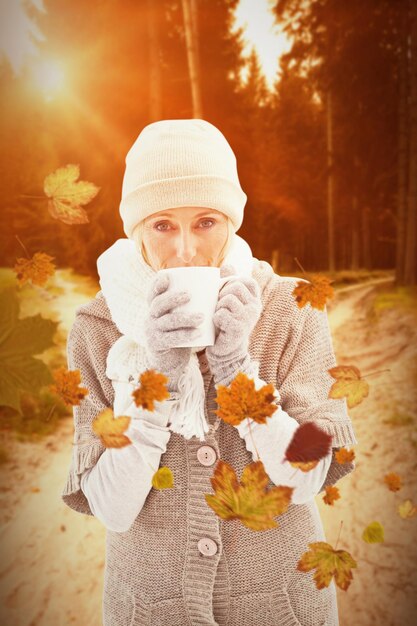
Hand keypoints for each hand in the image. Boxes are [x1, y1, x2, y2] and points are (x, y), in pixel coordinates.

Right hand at [144, 273, 203, 390]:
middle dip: (172, 298)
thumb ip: (191, 302)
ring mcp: (152, 332)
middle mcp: (150, 317)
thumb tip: (217, 280)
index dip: (156, 284)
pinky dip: (185, 335)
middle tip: (189, 295)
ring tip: (201, 317)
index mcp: (155, 308)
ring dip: (184, 318)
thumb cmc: (180, 332)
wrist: (169, 360)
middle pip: (158, 304)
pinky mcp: (158, 345)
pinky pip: (171, 339)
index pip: (152, 293)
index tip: (167, 277)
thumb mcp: (180, 316)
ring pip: (167, 322)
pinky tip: (198, 334)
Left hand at [206, 264, 261, 384]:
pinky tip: (218, 325)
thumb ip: (229, 283)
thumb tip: (227, 265)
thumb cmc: (226, 323)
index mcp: (254, 300)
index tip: (226, 294)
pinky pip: (221, 314)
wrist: (226, 351)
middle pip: (235, 287)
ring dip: (218, 307)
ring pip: (228, 300)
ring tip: (219, 316)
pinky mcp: (239, 329)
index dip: (232, 283)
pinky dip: (215, 318)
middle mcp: (255, 307)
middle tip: (219, 307)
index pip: (247, 280)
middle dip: (222, 295)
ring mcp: (248, 318)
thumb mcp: (229, 301)